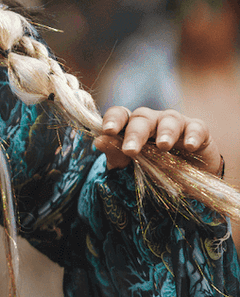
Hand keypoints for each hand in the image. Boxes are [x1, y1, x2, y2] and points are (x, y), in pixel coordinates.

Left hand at [95, 105, 220, 173]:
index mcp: (131, 127)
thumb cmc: (152, 170)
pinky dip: (193, 135)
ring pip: (169, 119)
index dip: (113, 119)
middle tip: (131, 150)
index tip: (107, 131)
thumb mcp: (130, 167)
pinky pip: (196, 127)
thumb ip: (115, 155)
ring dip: (165, 132)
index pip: (120, 114)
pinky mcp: (198, 132)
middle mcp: (152, 121)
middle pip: (142, 118)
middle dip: (135, 133)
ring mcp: (176, 125)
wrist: (186, 183)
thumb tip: (98, 141)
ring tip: (163, 147)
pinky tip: (190, 146)